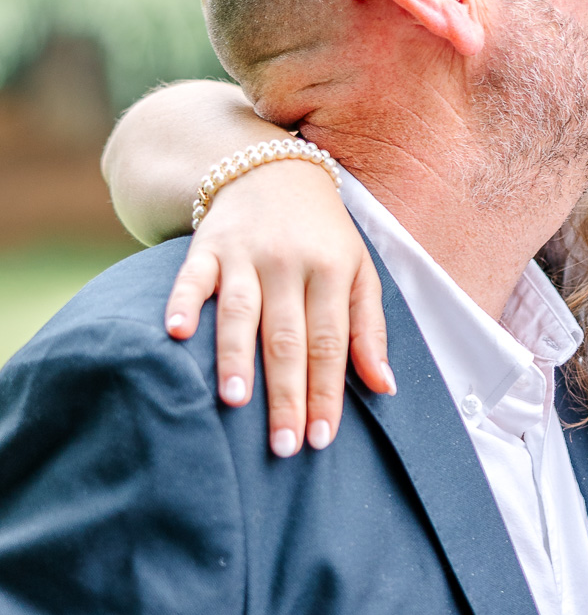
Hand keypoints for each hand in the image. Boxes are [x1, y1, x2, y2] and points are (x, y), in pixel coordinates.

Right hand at [162, 161, 392, 454]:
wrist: (272, 169)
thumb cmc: (323, 235)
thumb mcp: (358, 272)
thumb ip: (369, 330)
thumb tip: (384, 387)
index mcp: (331, 272)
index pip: (330, 344)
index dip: (327, 393)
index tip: (322, 439)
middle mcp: (289, 263)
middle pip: (287, 338)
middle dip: (287, 394)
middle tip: (284, 445)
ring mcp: (245, 253)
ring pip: (241, 310)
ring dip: (236, 356)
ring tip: (234, 400)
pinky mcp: (207, 245)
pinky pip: (192, 276)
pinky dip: (182, 301)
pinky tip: (175, 332)